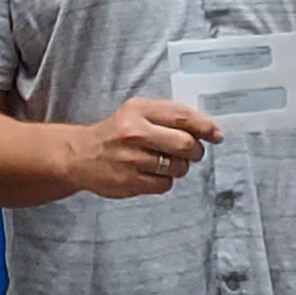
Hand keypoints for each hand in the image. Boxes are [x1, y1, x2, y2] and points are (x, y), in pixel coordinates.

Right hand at [70, 98, 221, 198]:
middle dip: (195, 150)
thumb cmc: (115, 133)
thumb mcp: (136, 112)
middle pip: (185, 144)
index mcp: (138, 110)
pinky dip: (165, 180)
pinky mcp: (130, 181)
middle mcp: (134, 133)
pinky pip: (165, 184)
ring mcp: (132, 159)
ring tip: (167, 162)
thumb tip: (206, 129)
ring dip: (180, 167)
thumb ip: (168, 115)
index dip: (205, 127)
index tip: (215, 134)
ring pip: (178, 167)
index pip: (182, 117)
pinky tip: (153, 173)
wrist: (80, 155)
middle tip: (192, 151)